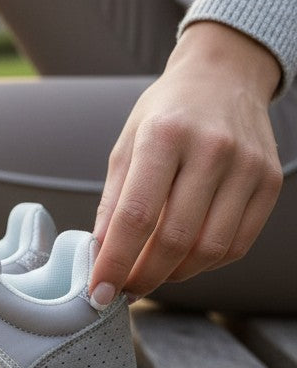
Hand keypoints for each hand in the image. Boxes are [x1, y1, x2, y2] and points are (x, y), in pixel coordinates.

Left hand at [89, 21, 282, 304]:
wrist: (225, 75)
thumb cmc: (167, 113)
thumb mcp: (128, 143)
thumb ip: (113, 201)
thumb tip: (100, 256)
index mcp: (164, 135)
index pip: (136, 215)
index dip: (115, 262)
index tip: (98, 292)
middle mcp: (211, 149)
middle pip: (174, 238)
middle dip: (144, 277)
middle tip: (123, 291)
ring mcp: (246, 166)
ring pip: (209, 249)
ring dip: (175, 275)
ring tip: (151, 275)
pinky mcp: (269, 181)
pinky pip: (237, 243)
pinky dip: (206, 263)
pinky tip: (184, 260)